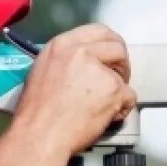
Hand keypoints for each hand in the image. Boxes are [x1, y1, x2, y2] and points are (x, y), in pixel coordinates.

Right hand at [13, 23, 135, 157]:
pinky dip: (122, 109)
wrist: (40, 134)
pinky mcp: (113, 90)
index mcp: (62, 45)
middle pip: (117, 47)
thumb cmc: (36, 113)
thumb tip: (84, 64)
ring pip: (124, 76)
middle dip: (121, 64)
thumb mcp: (43, 71)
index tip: (112, 55)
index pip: (98, 31)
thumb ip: (66, 61)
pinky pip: (130, 97)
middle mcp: (81, 52)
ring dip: (119, 91)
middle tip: (116, 79)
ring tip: (103, 105)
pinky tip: (106, 116)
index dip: (110, 44)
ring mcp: (99, 70)